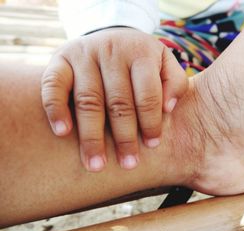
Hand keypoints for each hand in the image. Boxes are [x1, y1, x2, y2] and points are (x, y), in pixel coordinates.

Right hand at [41, 28, 186, 170]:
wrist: (111, 36)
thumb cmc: (141, 60)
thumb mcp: (165, 63)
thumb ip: (174, 83)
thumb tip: (169, 108)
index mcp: (141, 53)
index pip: (147, 94)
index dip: (151, 122)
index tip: (152, 145)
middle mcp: (112, 52)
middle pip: (118, 102)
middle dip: (124, 138)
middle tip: (128, 164)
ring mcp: (84, 54)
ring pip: (88, 100)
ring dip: (91, 136)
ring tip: (96, 165)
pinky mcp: (60, 58)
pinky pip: (53, 84)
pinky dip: (56, 108)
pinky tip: (62, 133)